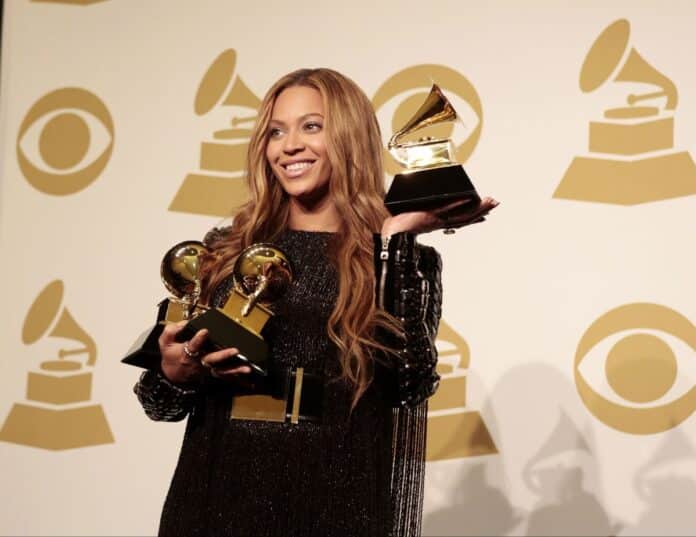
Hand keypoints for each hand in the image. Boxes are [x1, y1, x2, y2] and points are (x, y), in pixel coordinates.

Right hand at [158, 321, 250, 384]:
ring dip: (235, 369)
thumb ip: (171, 331)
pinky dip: (237, 375)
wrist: (173, 374)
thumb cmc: (171, 355)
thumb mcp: (164, 343)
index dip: (198, 339)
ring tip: (247, 368)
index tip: (204, 331)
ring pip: (222, 370)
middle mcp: (199, 362)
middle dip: (223, 355)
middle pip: (212, 359)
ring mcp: (207, 368)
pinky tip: (247, 372)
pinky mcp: (213, 371)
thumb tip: (184, 323)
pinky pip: (226, 375)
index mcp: (187, 354)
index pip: (193, 346)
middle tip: (235, 350)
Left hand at [381, 196, 498, 235]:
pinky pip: (446, 209)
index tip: (485, 214)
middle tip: (494, 204)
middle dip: (480, 210)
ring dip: (475, 207)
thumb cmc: (399, 225)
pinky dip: (458, 204)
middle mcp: (440, 222)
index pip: (459, 219)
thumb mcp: (416, 216)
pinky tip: (468, 199)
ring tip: (488, 201)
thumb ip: (423, 212)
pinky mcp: (429, 215)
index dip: (473, 216)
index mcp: (438, 222)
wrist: (392, 233)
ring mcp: (436, 219)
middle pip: (464, 217)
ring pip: (460, 214)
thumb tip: (426, 205)